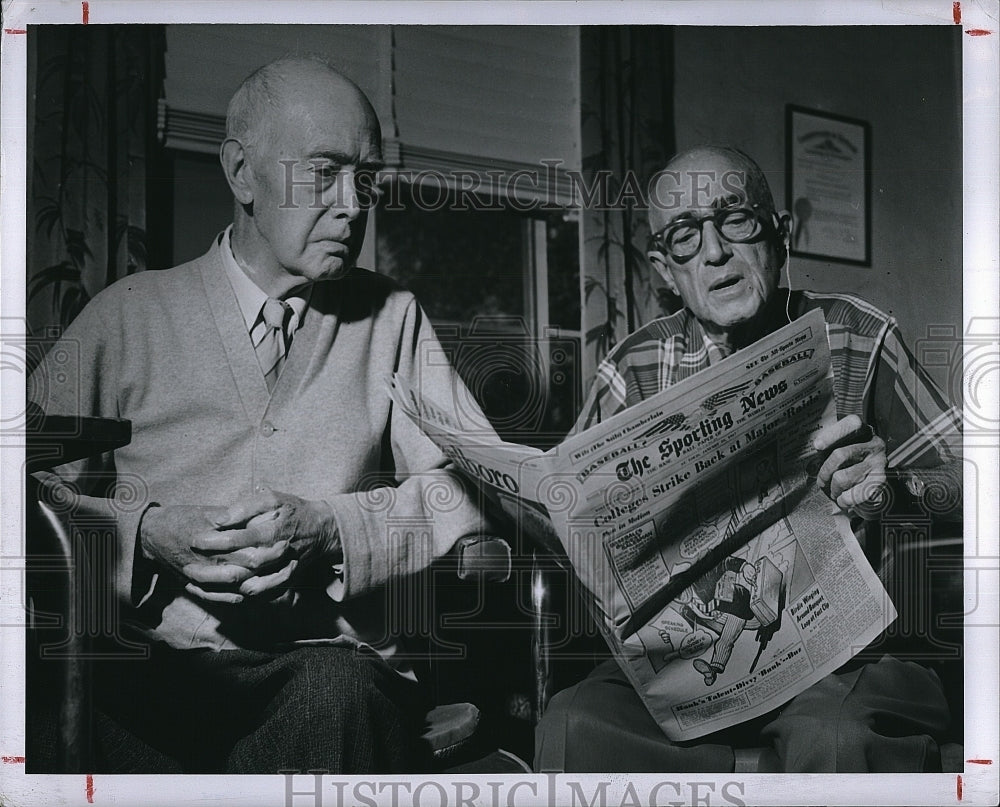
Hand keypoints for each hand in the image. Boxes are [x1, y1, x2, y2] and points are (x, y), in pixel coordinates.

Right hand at [138, 504, 278, 603]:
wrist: (152, 536)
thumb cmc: (181, 519)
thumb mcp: (207, 512)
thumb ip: (233, 516)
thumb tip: (259, 513)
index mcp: (216, 544)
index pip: (249, 552)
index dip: (270, 550)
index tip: (286, 543)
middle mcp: (211, 565)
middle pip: (248, 572)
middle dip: (271, 567)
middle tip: (287, 559)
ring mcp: (205, 580)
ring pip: (239, 589)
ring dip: (263, 584)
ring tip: (281, 576)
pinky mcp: (198, 589)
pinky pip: (224, 599)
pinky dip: (244, 597)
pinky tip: (259, 592)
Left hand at [196, 489, 340, 597]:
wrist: (320, 531)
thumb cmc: (292, 511)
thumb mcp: (272, 498)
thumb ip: (245, 507)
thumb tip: (219, 519)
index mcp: (272, 532)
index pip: (238, 540)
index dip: (214, 542)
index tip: (195, 540)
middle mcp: (276, 556)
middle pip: (240, 570)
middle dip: (211, 571)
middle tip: (188, 566)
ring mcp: (281, 573)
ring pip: (247, 588)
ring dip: (221, 589)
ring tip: (197, 583)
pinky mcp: (283, 584)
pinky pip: (259, 597)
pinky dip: (237, 598)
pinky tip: (218, 593)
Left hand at [813, 415, 887, 517]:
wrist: (869, 476)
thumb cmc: (845, 458)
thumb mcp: (836, 446)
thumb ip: (826, 446)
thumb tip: (815, 453)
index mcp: (861, 429)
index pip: (851, 424)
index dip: (833, 434)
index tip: (817, 446)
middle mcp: (873, 443)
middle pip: (840, 455)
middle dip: (825, 472)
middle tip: (821, 482)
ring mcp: (879, 461)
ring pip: (844, 477)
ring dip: (833, 489)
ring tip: (833, 492)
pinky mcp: (882, 479)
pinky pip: (858, 493)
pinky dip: (846, 500)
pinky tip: (843, 500)